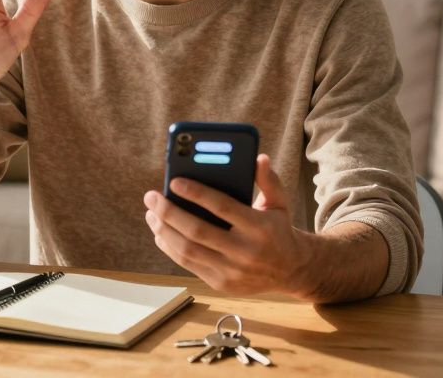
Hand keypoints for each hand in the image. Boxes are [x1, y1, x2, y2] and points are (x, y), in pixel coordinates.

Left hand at [143, 154, 312, 296]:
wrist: (291, 271)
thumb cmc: (278, 229)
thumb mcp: (280, 203)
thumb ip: (268, 180)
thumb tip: (258, 158)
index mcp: (260, 228)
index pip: (223, 207)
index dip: (196, 194)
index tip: (174, 181)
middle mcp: (245, 252)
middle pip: (198, 231)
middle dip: (169, 212)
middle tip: (151, 197)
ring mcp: (232, 271)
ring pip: (188, 250)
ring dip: (164, 230)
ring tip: (152, 213)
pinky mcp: (221, 284)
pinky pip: (189, 264)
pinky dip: (170, 248)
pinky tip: (160, 232)